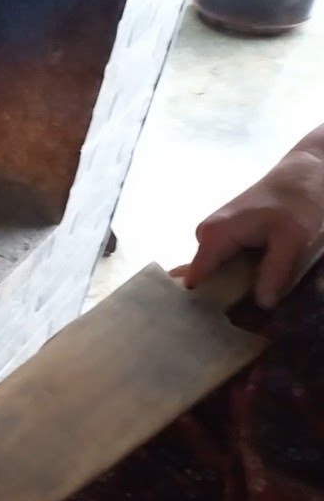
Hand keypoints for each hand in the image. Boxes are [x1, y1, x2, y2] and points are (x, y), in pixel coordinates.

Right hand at [183, 124, 323, 307]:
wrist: (308, 172)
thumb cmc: (299, 203)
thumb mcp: (292, 239)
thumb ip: (275, 272)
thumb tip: (263, 305)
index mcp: (213, 236)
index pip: (193, 280)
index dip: (200, 304)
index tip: (210, 328)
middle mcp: (205, 236)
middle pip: (203, 278)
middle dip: (218, 298)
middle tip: (238, 322)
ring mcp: (214, 235)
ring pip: (216, 272)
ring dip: (231, 288)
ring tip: (247, 308)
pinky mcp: (226, 235)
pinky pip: (225, 263)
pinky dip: (237, 277)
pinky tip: (252, 289)